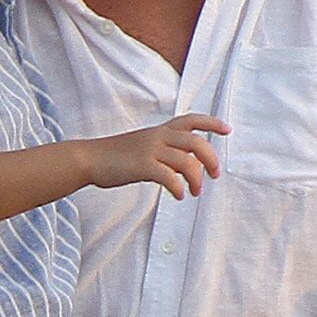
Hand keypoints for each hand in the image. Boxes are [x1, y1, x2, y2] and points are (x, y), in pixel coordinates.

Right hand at [84, 114, 227, 199]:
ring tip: (194, 192)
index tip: (227, 130)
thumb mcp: (143, 146)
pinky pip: (169, 176)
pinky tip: (179, 196)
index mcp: (160, 130)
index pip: (191, 120)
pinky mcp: (142, 166)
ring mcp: (150, 150)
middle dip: (211, 158)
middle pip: (196, 142)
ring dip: (196, 179)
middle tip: (215, 175)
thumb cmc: (115, 157)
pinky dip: (178, 187)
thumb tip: (184, 166)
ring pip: (186, 161)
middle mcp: (158, 136)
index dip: (211, 123)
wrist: (89, 158)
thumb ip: (164, 151)